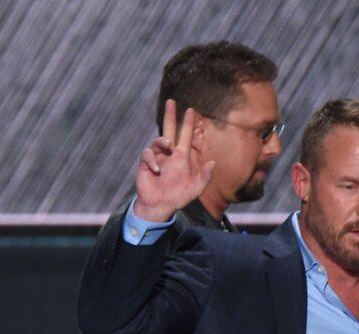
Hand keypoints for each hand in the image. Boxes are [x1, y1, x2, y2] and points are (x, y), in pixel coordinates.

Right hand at [133, 99, 214, 221]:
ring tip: (168, 145)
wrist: (159, 207)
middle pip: (168, 129)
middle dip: (169, 115)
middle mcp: (168, 154)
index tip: (191, 109)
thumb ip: (205, 178)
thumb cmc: (177, 198)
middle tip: (171, 101)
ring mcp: (156, 158)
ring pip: (158, 141)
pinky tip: (157, 171)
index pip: (185, 135)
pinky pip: (147, 155)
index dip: (188, 123)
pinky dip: (152, 160)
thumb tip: (213, 163)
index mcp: (181, 157)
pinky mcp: (145, 164)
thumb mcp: (195, 190)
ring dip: (162, 140)